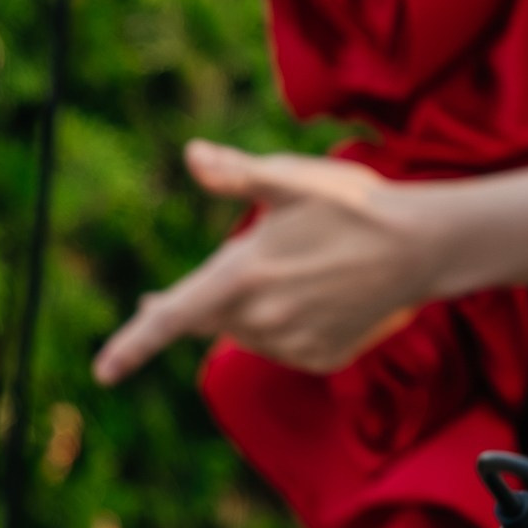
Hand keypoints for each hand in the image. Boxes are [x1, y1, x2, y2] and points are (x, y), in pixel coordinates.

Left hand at [91, 141, 433, 382]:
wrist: (424, 246)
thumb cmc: (356, 206)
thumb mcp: (294, 180)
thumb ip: (238, 174)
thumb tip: (193, 156)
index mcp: (244, 275)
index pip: (173, 317)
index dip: (133, 344)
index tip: (103, 371)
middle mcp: (264, 318)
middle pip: (208, 320)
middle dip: (192, 305)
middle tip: (180, 291)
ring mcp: (294, 342)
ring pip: (245, 332)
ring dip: (243, 311)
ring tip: (279, 273)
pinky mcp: (322, 355)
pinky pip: (283, 346)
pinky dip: (283, 325)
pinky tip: (312, 296)